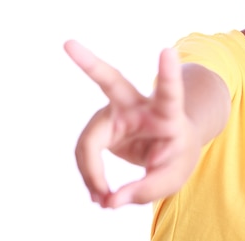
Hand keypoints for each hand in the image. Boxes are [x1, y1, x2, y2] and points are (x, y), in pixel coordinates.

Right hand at [64, 40, 201, 207]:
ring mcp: (116, 113)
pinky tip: (100, 194)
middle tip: (68, 43)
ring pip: (90, 140)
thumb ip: (146, 190)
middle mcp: (138, 106)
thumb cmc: (176, 154)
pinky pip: (86, 153)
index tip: (167, 50)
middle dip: (90, 64)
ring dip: (92, 174)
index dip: (168, 74)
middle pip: (112, 82)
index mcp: (166, 112)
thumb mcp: (174, 177)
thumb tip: (109, 200)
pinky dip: (90, 176)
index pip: (169, 92)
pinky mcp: (102, 127)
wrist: (170, 147)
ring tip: (103, 199)